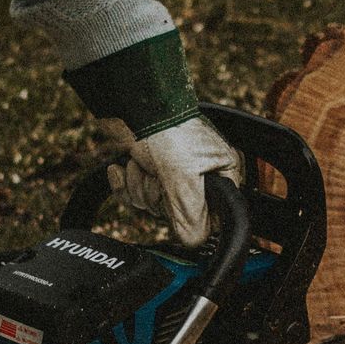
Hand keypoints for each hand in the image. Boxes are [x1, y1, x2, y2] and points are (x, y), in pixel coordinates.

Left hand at [99, 116, 242, 246]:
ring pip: (152, 204)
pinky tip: (122, 167)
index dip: (187, 215)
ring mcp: (174, 173)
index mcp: (222, 175)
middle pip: (176, 213)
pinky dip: (124, 183)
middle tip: (158, 172)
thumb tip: (194, 242)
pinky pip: (134, 194)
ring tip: (142, 162)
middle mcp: (201, 175)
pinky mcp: (150, 169)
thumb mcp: (182, 176)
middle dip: (156, 195)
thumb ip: (191, 215)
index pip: (210, 219)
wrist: (131, 101)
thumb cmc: (166, 127)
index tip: (175, 199)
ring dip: (139, 185)